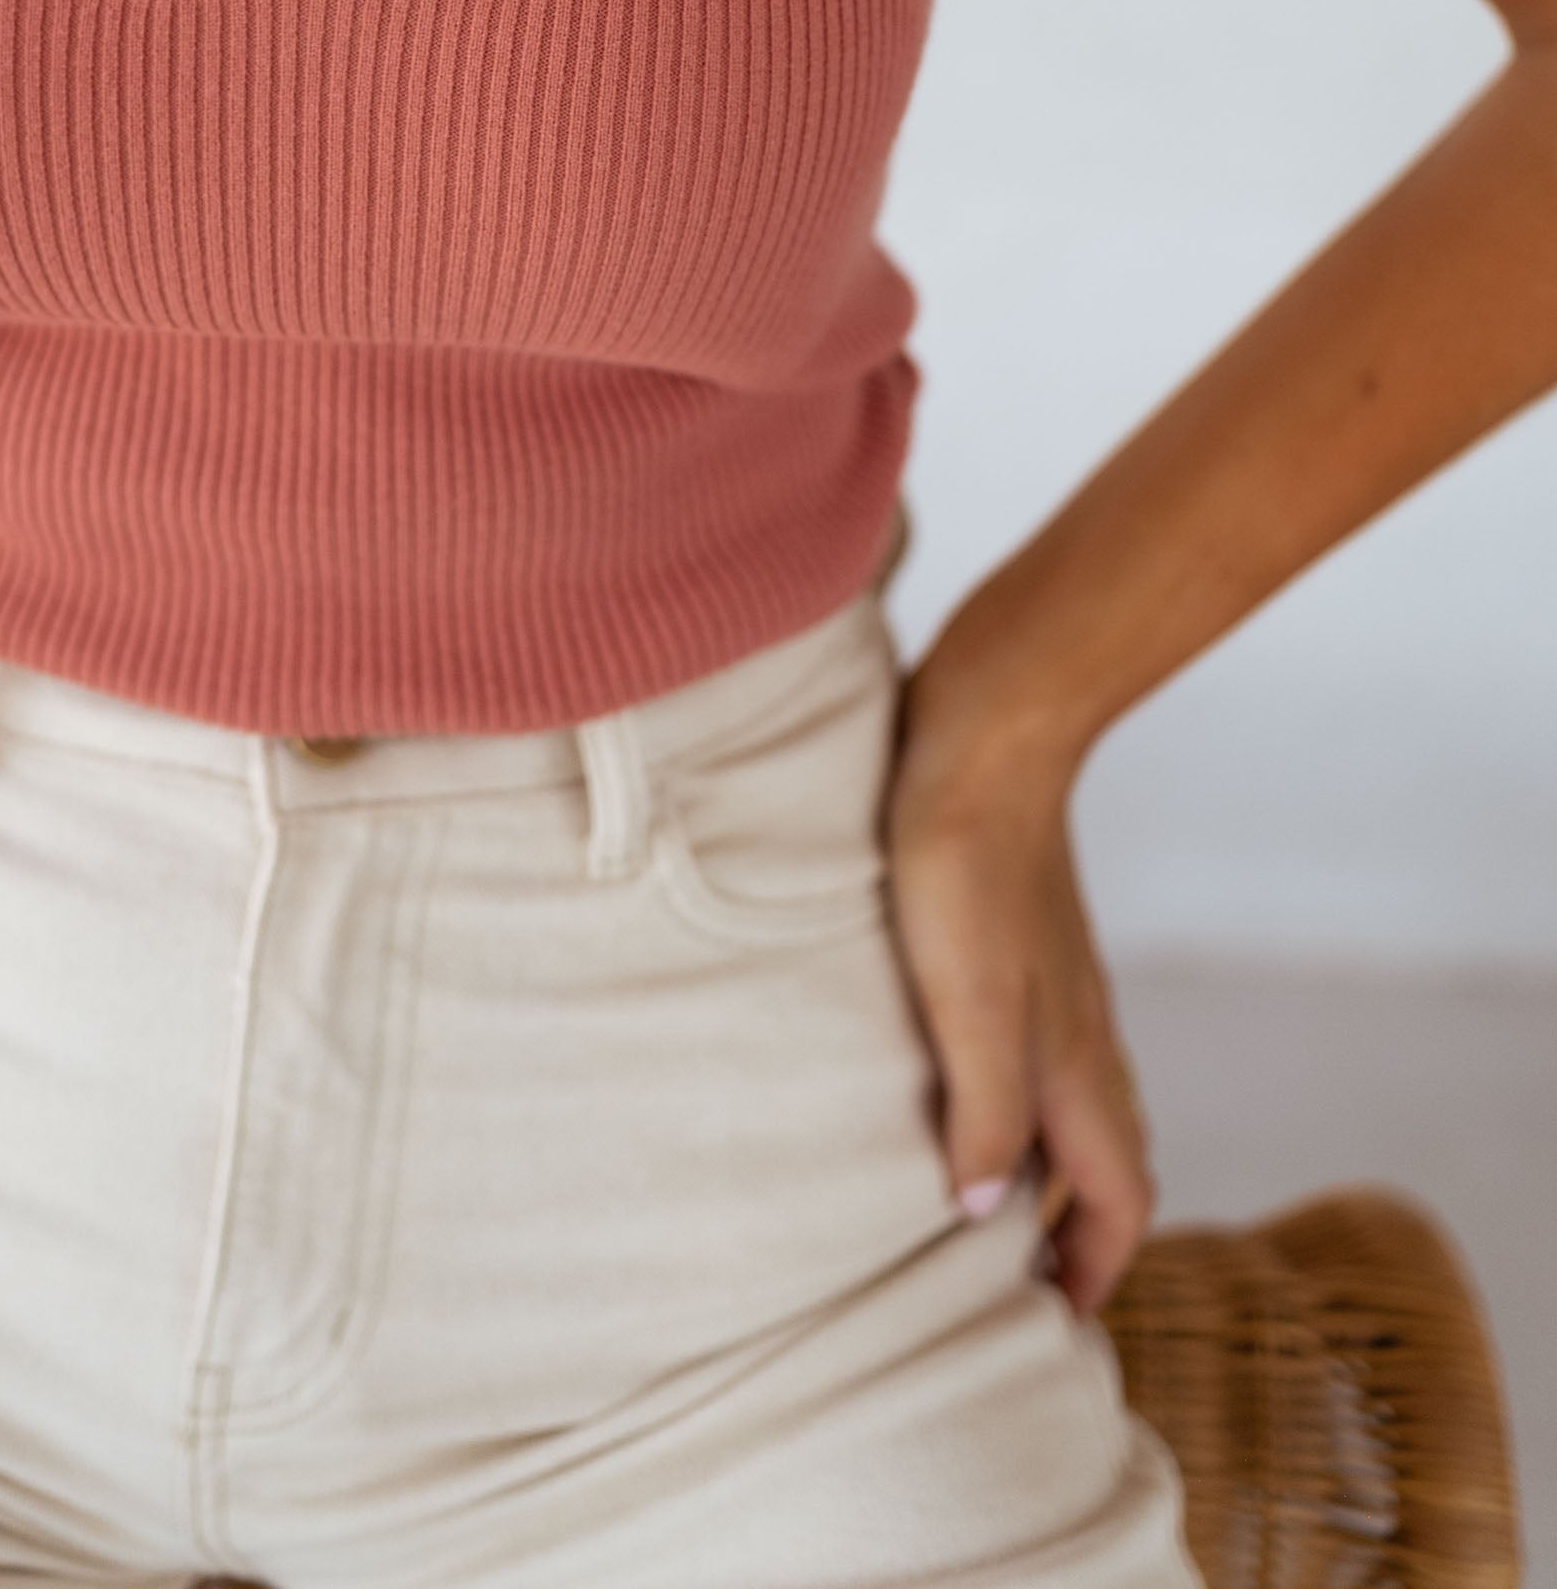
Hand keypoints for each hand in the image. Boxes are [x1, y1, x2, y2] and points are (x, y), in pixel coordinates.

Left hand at [884, 685, 1152, 1314]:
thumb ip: (983, 1112)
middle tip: (1001, 1287)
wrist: (986, 734)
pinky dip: (1004, 1097)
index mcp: (1077, 1064)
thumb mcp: (967, 1003)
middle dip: (1069, 1236)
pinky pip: (1026, 1050)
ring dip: (1033, 1166)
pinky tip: (943, 1083)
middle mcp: (1078, 1035)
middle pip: (1098, 1163)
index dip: (1096, 1271)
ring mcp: (1050, 987)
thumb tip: (978, 1215)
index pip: (1120, 1199)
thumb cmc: (967, 865)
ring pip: (1062, 1105)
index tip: (1053, 1329)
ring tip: (965, 1204)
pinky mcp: (1014, 943)